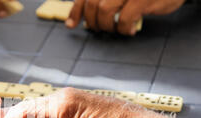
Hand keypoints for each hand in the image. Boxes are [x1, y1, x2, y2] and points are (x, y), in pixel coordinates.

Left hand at [65, 0, 185, 34]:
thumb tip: (86, 16)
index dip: (75, 11)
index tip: (71, 25)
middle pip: (92, 4)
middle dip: (92, 21)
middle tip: (99, 29)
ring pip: (105, 11)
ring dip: (108, 26)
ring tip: (117, 29)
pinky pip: (125, 19)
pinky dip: (124, 28)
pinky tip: (129, 30)